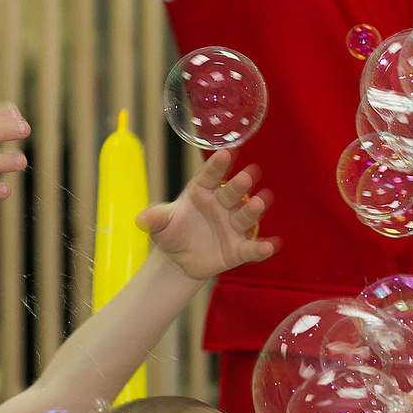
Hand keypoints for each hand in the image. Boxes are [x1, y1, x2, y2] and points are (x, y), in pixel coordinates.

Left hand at [139, 147, 277, 281]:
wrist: (179, 261)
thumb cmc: (172, 233)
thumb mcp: (160, 226)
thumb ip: (155, 220)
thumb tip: (141, 220)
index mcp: (201, 193)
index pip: (210, 176)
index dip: (218, 165)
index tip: (226, 152)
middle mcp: (221, 206)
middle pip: (232, 193)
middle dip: (240, 184)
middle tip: (249, 174)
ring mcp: (232, 227)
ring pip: (245, 216)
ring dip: (254, 209)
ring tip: (263, 200)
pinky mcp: (238, 250)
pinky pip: (251, 248)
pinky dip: (262, 247)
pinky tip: (272, 244)